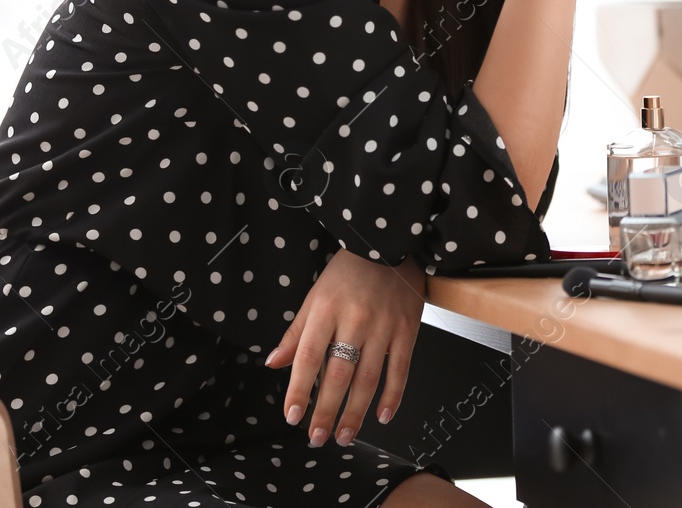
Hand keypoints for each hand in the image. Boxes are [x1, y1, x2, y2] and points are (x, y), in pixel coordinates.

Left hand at [264, 246, 426, 447]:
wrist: (390, 244)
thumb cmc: (348, 272)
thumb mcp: (315, 296)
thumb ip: (296, 333)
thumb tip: (274, 363)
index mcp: (326, 309)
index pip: (308, 357)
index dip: (298, 389)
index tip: (291, 415)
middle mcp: (354, 319)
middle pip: (338, 374)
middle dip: (325, 411)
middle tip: (317, 437)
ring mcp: (383, 326)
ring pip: (368, 378)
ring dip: (355, 413)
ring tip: (344, 436)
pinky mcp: (407, 329)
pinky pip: (400, 369)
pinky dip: (392, 396)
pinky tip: (382, 417)